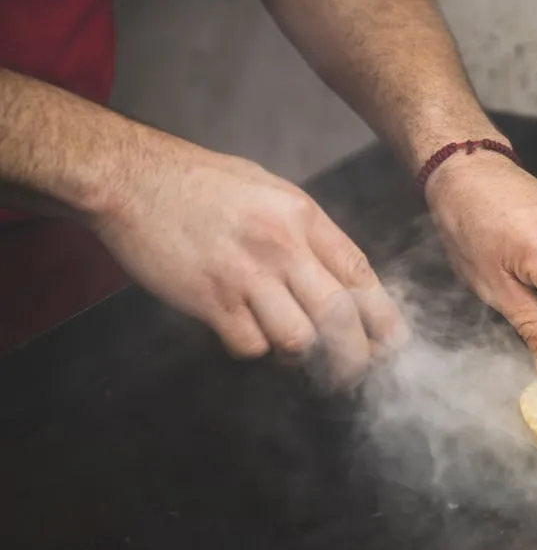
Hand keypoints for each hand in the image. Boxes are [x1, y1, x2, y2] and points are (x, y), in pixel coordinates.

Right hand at [90, 139, 405, 388]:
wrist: (130, 179)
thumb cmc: (200, 183)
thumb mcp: (270, 191)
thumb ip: (307, 232)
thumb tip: (341, 276)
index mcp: (302, 216)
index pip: (360, 273)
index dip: (384, 317)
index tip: (394, 343)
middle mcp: (281, 246)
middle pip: (340, 316)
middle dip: (356, 354)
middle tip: (356, 370)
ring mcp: (245, 274)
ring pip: (299, 338)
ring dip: (301, 355)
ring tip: (293, 350)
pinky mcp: (210, 299)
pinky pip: (250, 345)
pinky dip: (253, 348)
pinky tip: (244, 331)